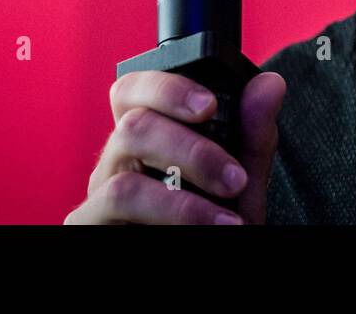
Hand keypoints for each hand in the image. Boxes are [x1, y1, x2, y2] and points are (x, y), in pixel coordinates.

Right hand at [64, 70, 285, 224]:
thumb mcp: (242, 185)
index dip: (168, 88)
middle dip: (191, 148)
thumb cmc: (213, 229)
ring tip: (228, 219)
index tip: (211, 106)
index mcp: (147, 139)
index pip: (136, 90)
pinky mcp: (87, 225)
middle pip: (132, 124)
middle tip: (234, 178)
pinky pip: (115, 204)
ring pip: (124, 173)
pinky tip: (204, 230)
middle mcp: (117, 162)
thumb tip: (268, 85)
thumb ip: (252, 136)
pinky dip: (169, 215)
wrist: (207, 271)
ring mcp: (98, 195)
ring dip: (185, 195)